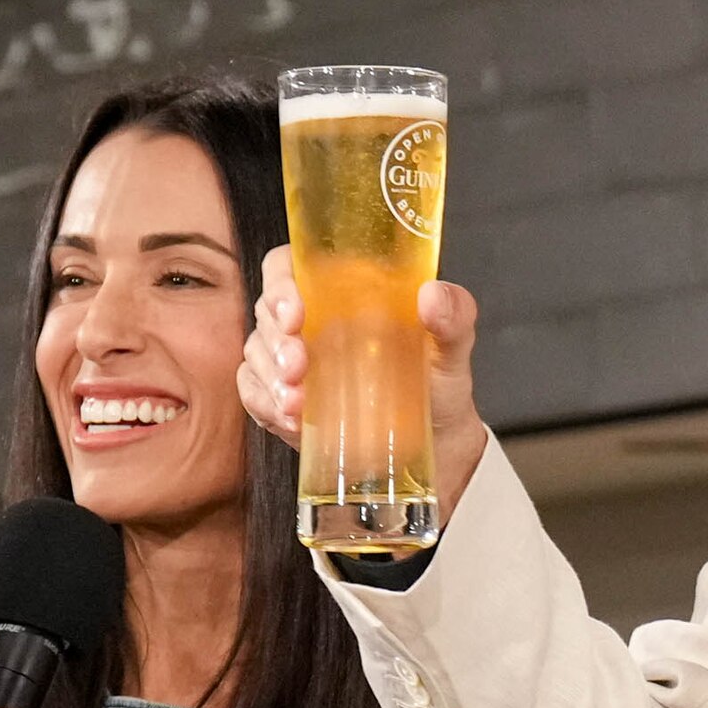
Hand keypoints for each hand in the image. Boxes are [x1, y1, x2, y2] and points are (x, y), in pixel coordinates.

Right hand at [241, 249, 489, 512]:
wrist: (436, 441)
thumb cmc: (439, 382)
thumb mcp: (452, 349)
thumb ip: (454, 318)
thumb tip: (433, 295)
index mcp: (342, 292)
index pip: (290, 266)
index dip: (281, 283)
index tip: (296, 314)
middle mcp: (311, 320)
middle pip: (267, 311)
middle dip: (276, 340)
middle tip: (299, 368)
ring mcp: (292, 359)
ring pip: (256, 353)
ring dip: (270, 378)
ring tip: (298, 404)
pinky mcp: (284, 397)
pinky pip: (254, 393)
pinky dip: (265, 406)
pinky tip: (290, 421)